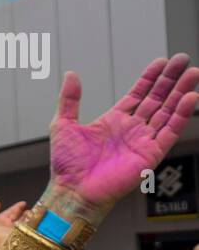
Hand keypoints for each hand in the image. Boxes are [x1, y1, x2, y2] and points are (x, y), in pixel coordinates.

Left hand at [48, 54, 198, 222]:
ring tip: (193, 73)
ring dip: (180, 92)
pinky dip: (181, 115)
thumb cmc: (66, 164)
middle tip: (183, 59)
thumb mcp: (63, 124)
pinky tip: (190, 97)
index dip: (150, 78)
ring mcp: (143, 141)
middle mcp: (132, 129)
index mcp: (114, 120)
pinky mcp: (151, 154)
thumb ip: (69, 99)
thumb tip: (71, 74)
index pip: (138, 94)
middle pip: (157, 99)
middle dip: (170, 80)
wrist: (72, 190)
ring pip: (167, 111)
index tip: (162, 62)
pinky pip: (170, 132)